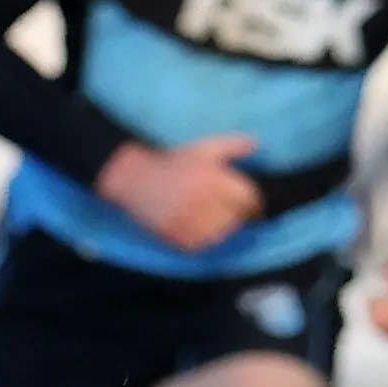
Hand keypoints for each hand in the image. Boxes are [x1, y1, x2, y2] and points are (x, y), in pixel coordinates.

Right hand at [98, 134, 263, 251]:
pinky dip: (203, 238)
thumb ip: (231, 144)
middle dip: (235, 214)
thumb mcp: (201, 148)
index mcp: (211, 177)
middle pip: (236, 218)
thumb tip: (256, 143)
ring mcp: (187, 219)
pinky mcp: (175, 235)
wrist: (132, 177)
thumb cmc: (171, 160)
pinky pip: (202, 243)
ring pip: (221, 233)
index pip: (248, 198)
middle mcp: (201, 199)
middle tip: (224, 210)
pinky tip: (195, 225)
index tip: (250, 207)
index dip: (253, 204)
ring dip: (220, 227)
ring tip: (208, 216)